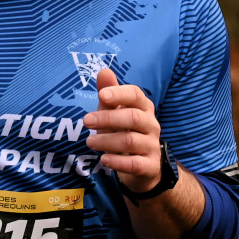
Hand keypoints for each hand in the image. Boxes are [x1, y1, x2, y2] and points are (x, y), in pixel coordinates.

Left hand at [84, 68, 161, 192]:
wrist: (144, 167)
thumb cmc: (125, 133)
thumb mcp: (115, 114)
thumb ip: (109, 96)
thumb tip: (103, 71)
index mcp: (143, 108)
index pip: (136, 95)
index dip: (119, 93)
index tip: (101, 95)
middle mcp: (151, 125)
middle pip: (132, 117)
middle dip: (107, 118)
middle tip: (86, 121)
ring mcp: (152, 146)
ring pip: (131, 140)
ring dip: (107, 140)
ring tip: (90, 142)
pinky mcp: (150, 166)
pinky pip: (135, 163)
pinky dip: (118, 162)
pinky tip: (104, 159)